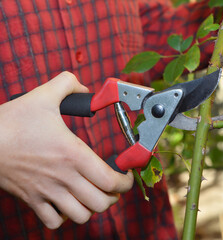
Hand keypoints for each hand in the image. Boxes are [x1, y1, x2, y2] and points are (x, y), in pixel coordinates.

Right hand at [0, 72, 133, 228]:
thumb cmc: (11, 122)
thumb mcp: (43, 95)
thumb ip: (68, 84)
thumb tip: (84, 87)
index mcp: (73, 154)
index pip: (110, 180)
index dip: (126, 182)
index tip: (127, 175)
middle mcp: (64, 177)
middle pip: (101, 203)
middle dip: (113, 196)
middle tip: (113, 185)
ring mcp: (48, 192)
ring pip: (81, 216)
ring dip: (92, 208)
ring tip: (92, 195)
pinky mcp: (32, 200)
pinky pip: (54, 222)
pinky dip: (65, 217)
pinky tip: (67, 202)